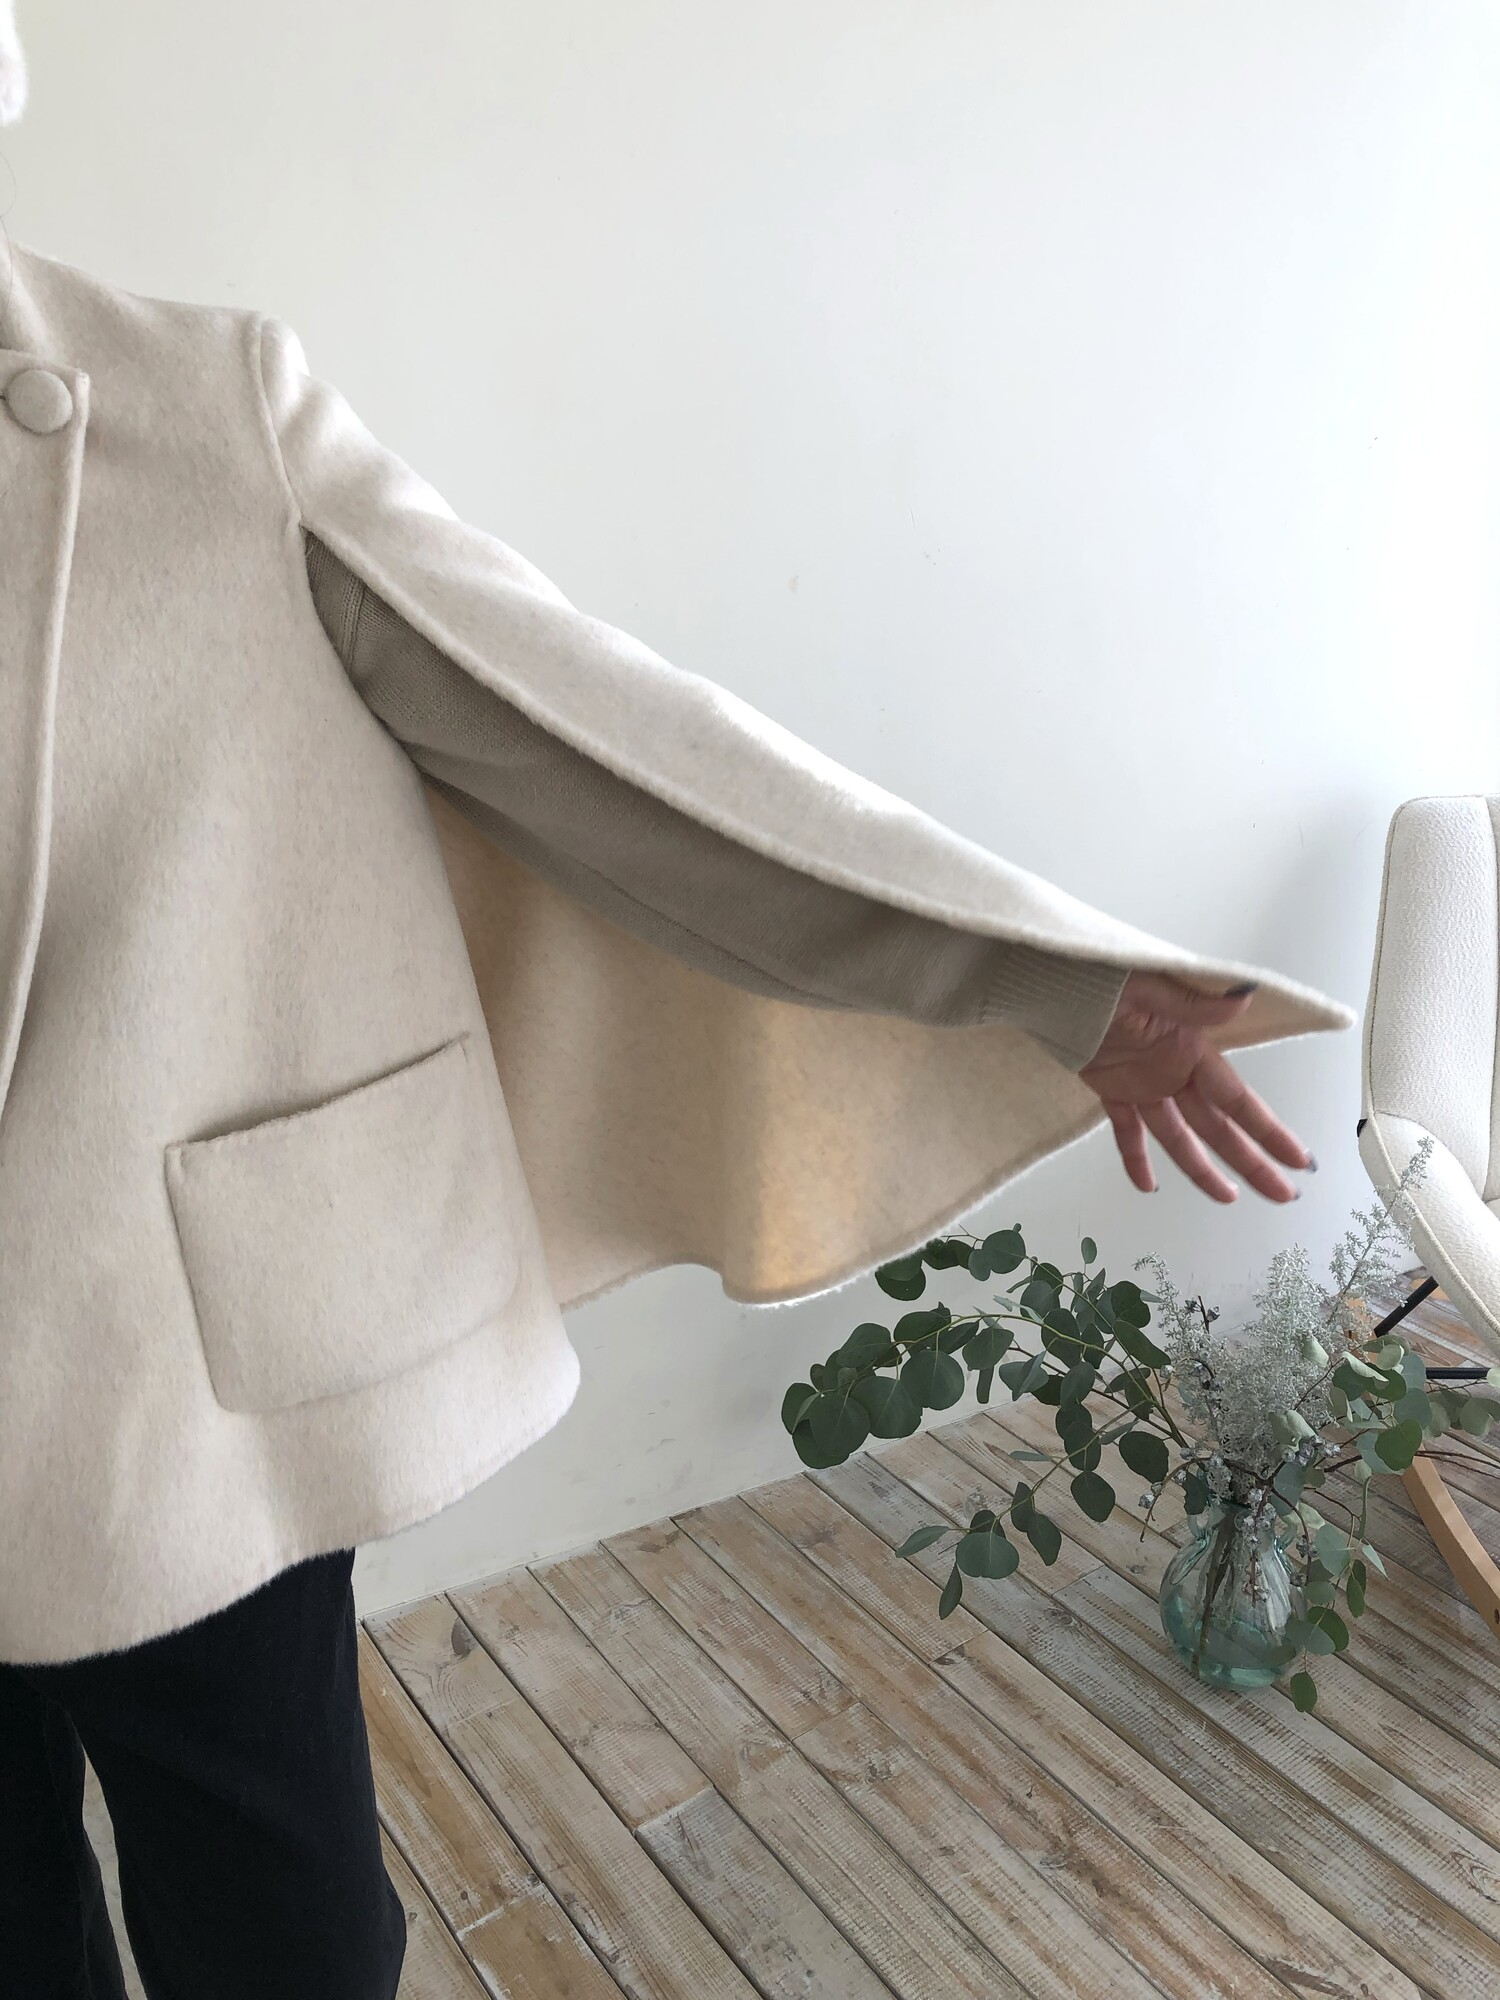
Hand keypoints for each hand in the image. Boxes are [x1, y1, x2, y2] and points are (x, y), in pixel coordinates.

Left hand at [1078, 972, 1314, 1202]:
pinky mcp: (1111, 1088)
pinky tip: (1147, 1186)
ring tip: (1228, 1197)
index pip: (1237, 1101)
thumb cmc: (1103, 980)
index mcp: (1190, 1050)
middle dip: (1251, 1162)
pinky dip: (1135, 1158)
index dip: (1269, 1132)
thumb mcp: (1150, 986)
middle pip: (1218, 1127)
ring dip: (1201, 1168)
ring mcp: (1144, 1083)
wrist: (1056, 984)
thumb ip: (1194, 1003)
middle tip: (1283, 1194)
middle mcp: (1174, 1071)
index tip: (1299, 1160)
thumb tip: (1244, 998)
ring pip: (1178, 1136)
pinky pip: (1127, 1131)